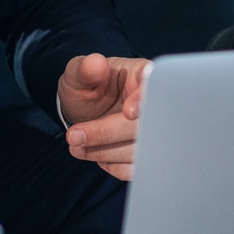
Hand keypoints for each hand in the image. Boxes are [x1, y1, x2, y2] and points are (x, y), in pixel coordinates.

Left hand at [59, 53, 150, 180]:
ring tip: (76, 147)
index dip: (148, 101)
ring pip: (143, 151)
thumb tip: (96, 64)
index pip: (159, 86)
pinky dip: (114, 166)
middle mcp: (158, 104)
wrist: (89, 108)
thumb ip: (85, 68)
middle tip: (74, 136)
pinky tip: (96, 156)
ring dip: (106, 153)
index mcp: (145, 75)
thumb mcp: (79, 74)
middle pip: (149, 125)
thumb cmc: (87, 86)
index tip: (128, 112)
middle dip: (108, 133)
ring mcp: (157, 132)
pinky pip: (139, 169)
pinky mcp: (151, 155)